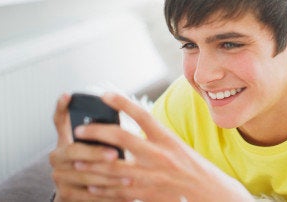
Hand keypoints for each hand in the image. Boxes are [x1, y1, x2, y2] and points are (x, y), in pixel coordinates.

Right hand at [49, 93, 125, 201]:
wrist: (82, 195)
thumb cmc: (96, 164)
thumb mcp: (97, 147)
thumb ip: (102, 134)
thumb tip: (118, 121)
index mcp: (65, 140)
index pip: (59, 121)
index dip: (62, 108)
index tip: (68, 95)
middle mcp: (57, 157)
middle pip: (73, 151)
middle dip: (95, 152)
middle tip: (115, 154)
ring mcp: (59, 177)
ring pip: (83, 175)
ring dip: (107, 176)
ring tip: (128, 177)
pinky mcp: (65, 195)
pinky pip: (87, 195)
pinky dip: (106, 194)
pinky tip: (122, 193)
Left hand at [69, 93, 252, 201]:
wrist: (210, 194)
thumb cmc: (193, 169)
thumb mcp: (177, 147)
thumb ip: (154, 139)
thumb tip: (129, 130)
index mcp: (167, 139)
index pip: (142, 115)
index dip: (122, 102)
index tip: (104, 94)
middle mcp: (159, 155)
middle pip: (122, 139)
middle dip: (96, 133)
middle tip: (79, 129)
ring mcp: (152, 176)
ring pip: (114, 167)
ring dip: (92, 162)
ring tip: (76, 158)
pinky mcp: (147, 194)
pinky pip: (119, 191)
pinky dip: (103, 188)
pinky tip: (92, 185)